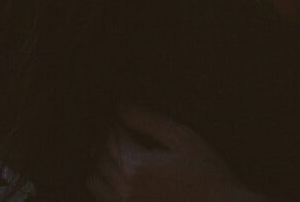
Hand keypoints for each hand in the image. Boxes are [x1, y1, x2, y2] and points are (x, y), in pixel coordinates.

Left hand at [86, 104, 259, 201]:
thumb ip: (148, 122)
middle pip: (100, 155)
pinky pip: (102, 196)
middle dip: (108, 139)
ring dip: (103, 163)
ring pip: (95, 179)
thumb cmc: (204, 170)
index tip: (119, 114)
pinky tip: (123, 175)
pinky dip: (105, 183)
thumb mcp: (182, 137)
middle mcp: (124, 188)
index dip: (113, 121)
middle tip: (120, 129)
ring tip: (121, 153)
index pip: (111, 135)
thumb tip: (122, 106)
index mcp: (136, 165)